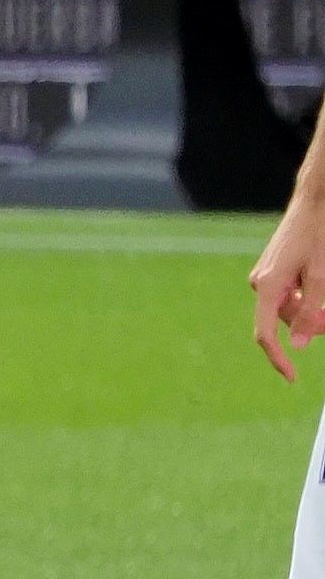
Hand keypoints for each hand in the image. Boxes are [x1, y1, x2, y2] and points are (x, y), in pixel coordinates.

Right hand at [253, 204, 324, 376]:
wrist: (315, 201)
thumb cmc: (319, 235)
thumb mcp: (322, 277)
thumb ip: (312, 313)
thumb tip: (301, 346)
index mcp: (268, 287)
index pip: (266, 334)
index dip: (278, 359)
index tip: (292, 377)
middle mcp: (260, 282)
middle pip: (283, 320)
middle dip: (309, 327)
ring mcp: (265, 274)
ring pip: (288, 307)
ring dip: (311, 310)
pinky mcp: (274, 268)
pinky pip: (288, 293)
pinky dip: (307, 297)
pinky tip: (320, 283)